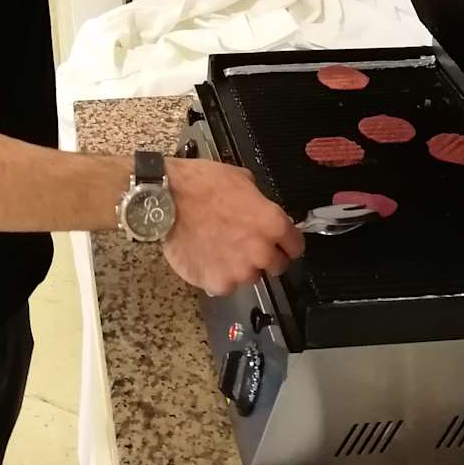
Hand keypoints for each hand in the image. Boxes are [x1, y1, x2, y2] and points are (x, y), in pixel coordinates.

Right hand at [161, 158, 302, 295]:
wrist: (167, 199)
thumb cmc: (202, 183)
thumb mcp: (241, 179)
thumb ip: (259, 202)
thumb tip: (260, 210)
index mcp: (272, 223)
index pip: (296, 246)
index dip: (287, 243)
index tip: (280, 243)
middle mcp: (262, 251)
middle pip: (278, 266)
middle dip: (266, 257)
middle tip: (246, 244)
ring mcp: (240, 272)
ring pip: (250, 277)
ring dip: (241, 267)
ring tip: (220, 249)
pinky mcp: (218, 284)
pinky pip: (225, 285)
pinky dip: (218, 275)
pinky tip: (206, 257)